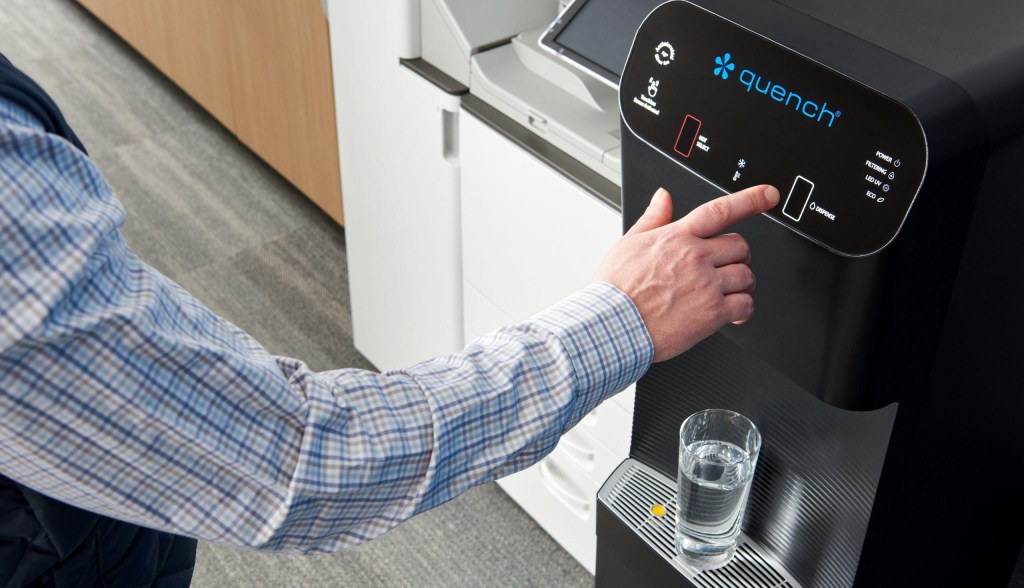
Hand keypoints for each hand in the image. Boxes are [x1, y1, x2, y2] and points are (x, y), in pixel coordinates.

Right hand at [594, 185, 779, 361]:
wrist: (612, 323)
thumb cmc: (616, 289)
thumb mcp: (629, 243)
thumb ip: (653, 218)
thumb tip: (663, 196)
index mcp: (678, 237)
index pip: (721, 210)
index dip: (750, 199)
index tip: (769, 195)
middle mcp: (696, 257)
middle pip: (740, 246)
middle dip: (736, 257)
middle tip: (725, 269)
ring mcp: (706, 285)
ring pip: (746, 275)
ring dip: (742, 284)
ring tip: (727, 293)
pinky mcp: (712, 313)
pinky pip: (745, 305)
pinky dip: (744, 310)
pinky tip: (733, 314)